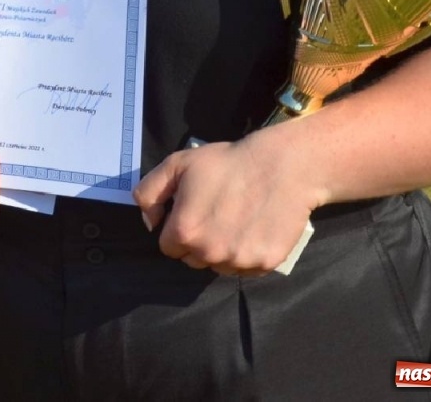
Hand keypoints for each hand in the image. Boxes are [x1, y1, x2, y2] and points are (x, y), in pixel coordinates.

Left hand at [132, 135, 320, 276]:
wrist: (281, 166)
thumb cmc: (226, 162)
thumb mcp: (176, 165)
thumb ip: (149, 193)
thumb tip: (150, 222)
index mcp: (185, 232)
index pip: (168, 247)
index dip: (177, 228)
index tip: (192, 212)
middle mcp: (210, 252)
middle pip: (193, 260)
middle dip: (197, 242)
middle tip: (214, 215)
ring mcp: (240, 261)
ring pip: (219, 266)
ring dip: (221, 251)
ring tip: (234, 222)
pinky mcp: (266, 264)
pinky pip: (246, 268)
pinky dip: (246, 254)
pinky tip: (252, 229)